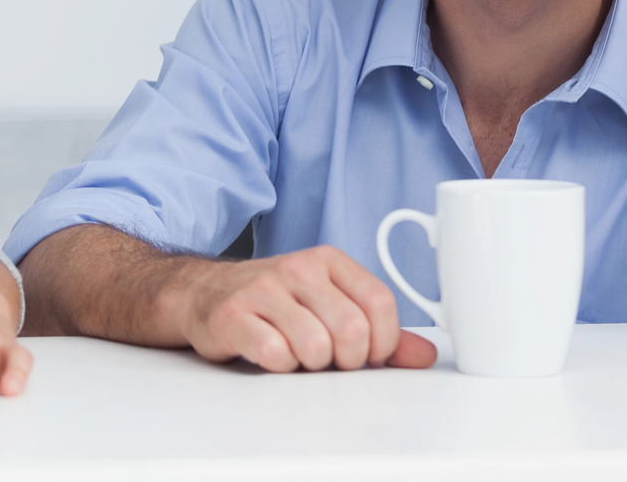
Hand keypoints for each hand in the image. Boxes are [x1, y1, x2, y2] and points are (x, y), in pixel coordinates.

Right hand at [174, 246, 435, 371]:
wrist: (203, 294)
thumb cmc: (272, 303)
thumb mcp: (329, 305)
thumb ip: (379, 332)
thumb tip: (423, 355)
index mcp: (328, 261)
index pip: (379, 302)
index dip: (382, 342)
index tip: (368, 354)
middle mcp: (297, 268)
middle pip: (352, 330)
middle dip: (346, 360)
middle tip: (328, 359)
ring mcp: (262, 289)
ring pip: (315, 346)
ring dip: (310, 364)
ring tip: (296, 353)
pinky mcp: (233, 315)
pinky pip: (275, 353)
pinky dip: (279, 365)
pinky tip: (270, 354)